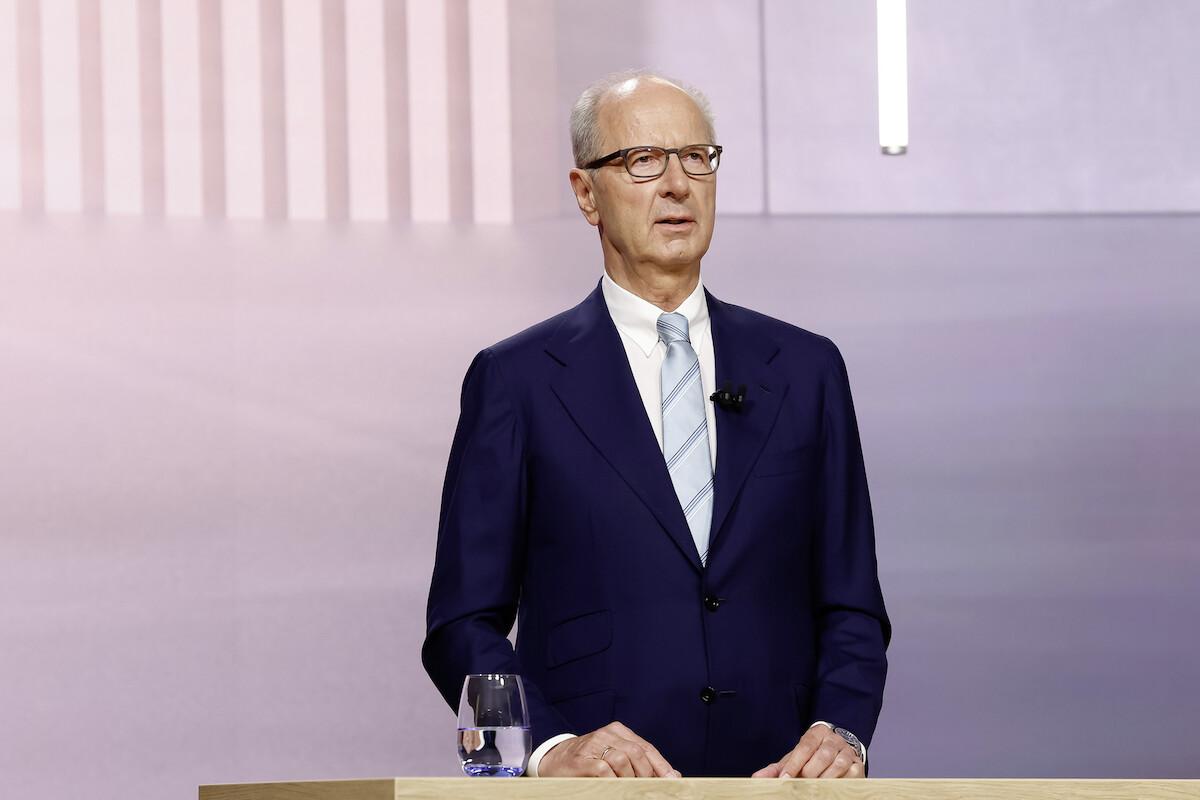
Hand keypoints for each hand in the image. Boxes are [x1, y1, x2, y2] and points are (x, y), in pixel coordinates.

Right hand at [538, 721, 680, 777]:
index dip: (661, 765)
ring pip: (622, 760)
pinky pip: (604, 770)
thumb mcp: (614, 756)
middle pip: (636, 752)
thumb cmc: (589, 760)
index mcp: (618, 731)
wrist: (554, 760)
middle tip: (650, 790)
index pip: (646, 747)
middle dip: (647, 774)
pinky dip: (613, 782)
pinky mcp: (582, 759)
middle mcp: (606, 734)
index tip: (672, 780)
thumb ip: (639, 763)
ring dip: (630, 779)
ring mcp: (593, 745)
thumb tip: (671, 775)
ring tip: (630, 790)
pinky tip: (614, 788)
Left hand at [752, 725, 864, 778]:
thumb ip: (776, 769)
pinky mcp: (859, 764)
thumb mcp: (794, 760)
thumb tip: (757, 778)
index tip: (785, 778)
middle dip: (809, 773)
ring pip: (838, 764)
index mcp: (817, 733)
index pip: (804, 747)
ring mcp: (848, 751)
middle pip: (822, 756)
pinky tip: (831, 787)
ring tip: (814, 789)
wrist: (837, 753)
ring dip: (824, 779)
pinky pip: (852, 773)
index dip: (794, 764)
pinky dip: (840, 781)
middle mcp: (834, 739)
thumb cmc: (811, 758)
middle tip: (800, 785)